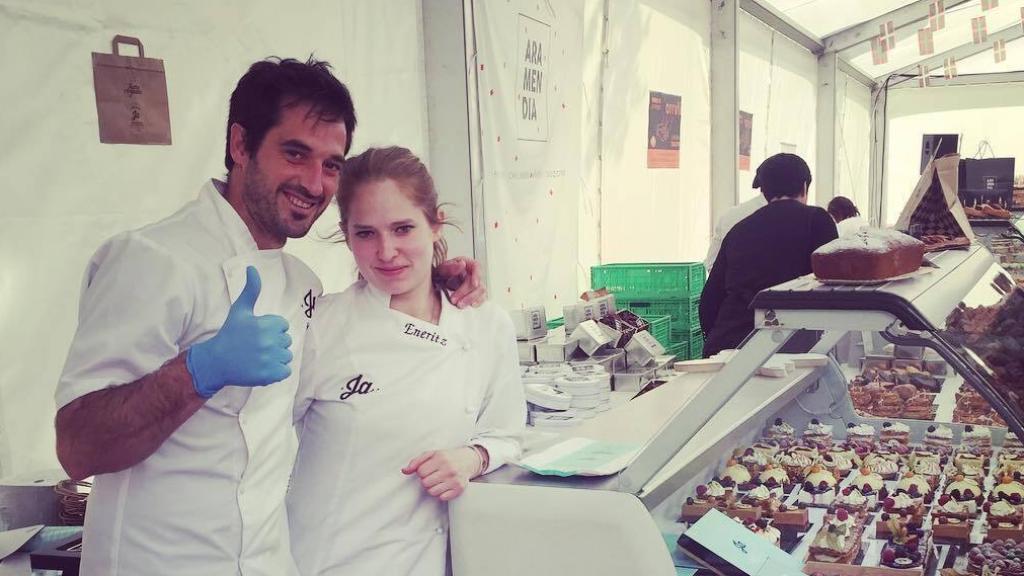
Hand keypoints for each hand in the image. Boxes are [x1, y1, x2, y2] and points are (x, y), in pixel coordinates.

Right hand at [186, 266, 292, 397]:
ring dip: (276, 358)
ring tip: (259, 357)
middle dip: (274, 343)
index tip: (257, 333)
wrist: (216, 361)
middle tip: (256, 346)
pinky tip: (262, 367)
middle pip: (286, 341)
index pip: (283, 326)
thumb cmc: (230, 334)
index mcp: (267, 324)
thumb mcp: (240, 310)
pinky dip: (277, 372)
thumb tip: (252, 267)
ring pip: (287, 356)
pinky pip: (285, 371)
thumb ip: (251, 290)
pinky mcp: (270, 376)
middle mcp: (270, 342)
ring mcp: (270, 359)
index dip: (271, 329)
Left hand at [401, 447, 482, 501]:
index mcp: (441, 458)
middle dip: (426, 480)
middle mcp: (449, 469)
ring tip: (438, 481)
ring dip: (432, 488)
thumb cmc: (447, 457)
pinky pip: (442, 498)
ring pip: (432, 492)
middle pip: (425, 483)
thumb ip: (416, 461)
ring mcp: (455, 480)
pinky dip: (441, 494)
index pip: (421, 472)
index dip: (422, 472)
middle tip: (433, 476)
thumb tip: (404, 471)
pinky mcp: (459, 489)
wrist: (468, 460)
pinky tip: (444, 486)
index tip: (428, 470)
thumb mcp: (432, 454)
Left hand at [435, 257, 485, 308]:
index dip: (477, 275)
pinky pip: (481, 298)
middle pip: (477, 282)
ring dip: (470, 299)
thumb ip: (449, 267)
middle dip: (465, 292)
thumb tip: (462, 264)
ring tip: (459, 304)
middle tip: (454, 299)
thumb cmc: (440, 275)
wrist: (438, 284)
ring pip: (481, 291)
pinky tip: (470, 305)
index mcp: (465, 264)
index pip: (476, 266)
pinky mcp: (475, 293)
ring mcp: (475, 284)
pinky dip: (477, 302)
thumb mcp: (440, 270)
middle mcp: (472, 273)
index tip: (474, 284)